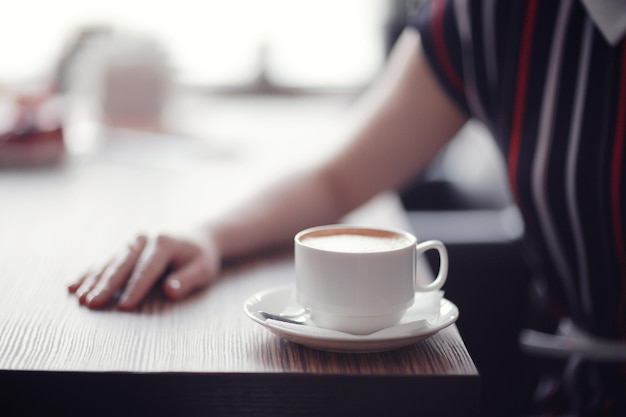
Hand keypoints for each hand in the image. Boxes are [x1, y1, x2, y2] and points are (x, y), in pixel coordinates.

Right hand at [68, 232, 219, 309]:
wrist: (196, 238)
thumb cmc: (200, 258)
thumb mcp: (204, 269)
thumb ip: (188, 279)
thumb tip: (170, 291)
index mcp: (164, 242)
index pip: (148, 268)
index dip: (136, 288)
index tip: (124, 306)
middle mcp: (144, 238)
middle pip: (123, 264)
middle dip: (106, 285)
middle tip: (91, 304)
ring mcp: (131, 242)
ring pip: (109, 262)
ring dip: (93, 281)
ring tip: (79, 298)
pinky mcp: (123, 248)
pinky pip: (103, 261)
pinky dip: (88, 273)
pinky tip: (72, 285)